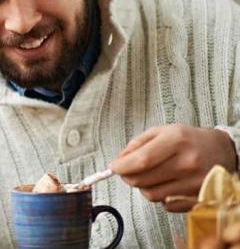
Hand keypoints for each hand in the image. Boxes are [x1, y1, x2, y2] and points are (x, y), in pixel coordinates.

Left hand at [109, 124, 236, 211]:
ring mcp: (194, 183)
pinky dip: (159, 196)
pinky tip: (165, 184)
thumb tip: (119, 161)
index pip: (142, 160)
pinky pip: (166, 204)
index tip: (113, 167)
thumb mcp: (162, 131)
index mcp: (176, 141)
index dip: (122, 166)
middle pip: (143, 180)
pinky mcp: (198, 198)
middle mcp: (187, 163)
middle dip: (128, 176)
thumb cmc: (188, 140)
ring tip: (149, 176)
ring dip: (143, 187)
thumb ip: (137, 144)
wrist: (222, 151)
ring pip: (151, 194)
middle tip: (128, 171)